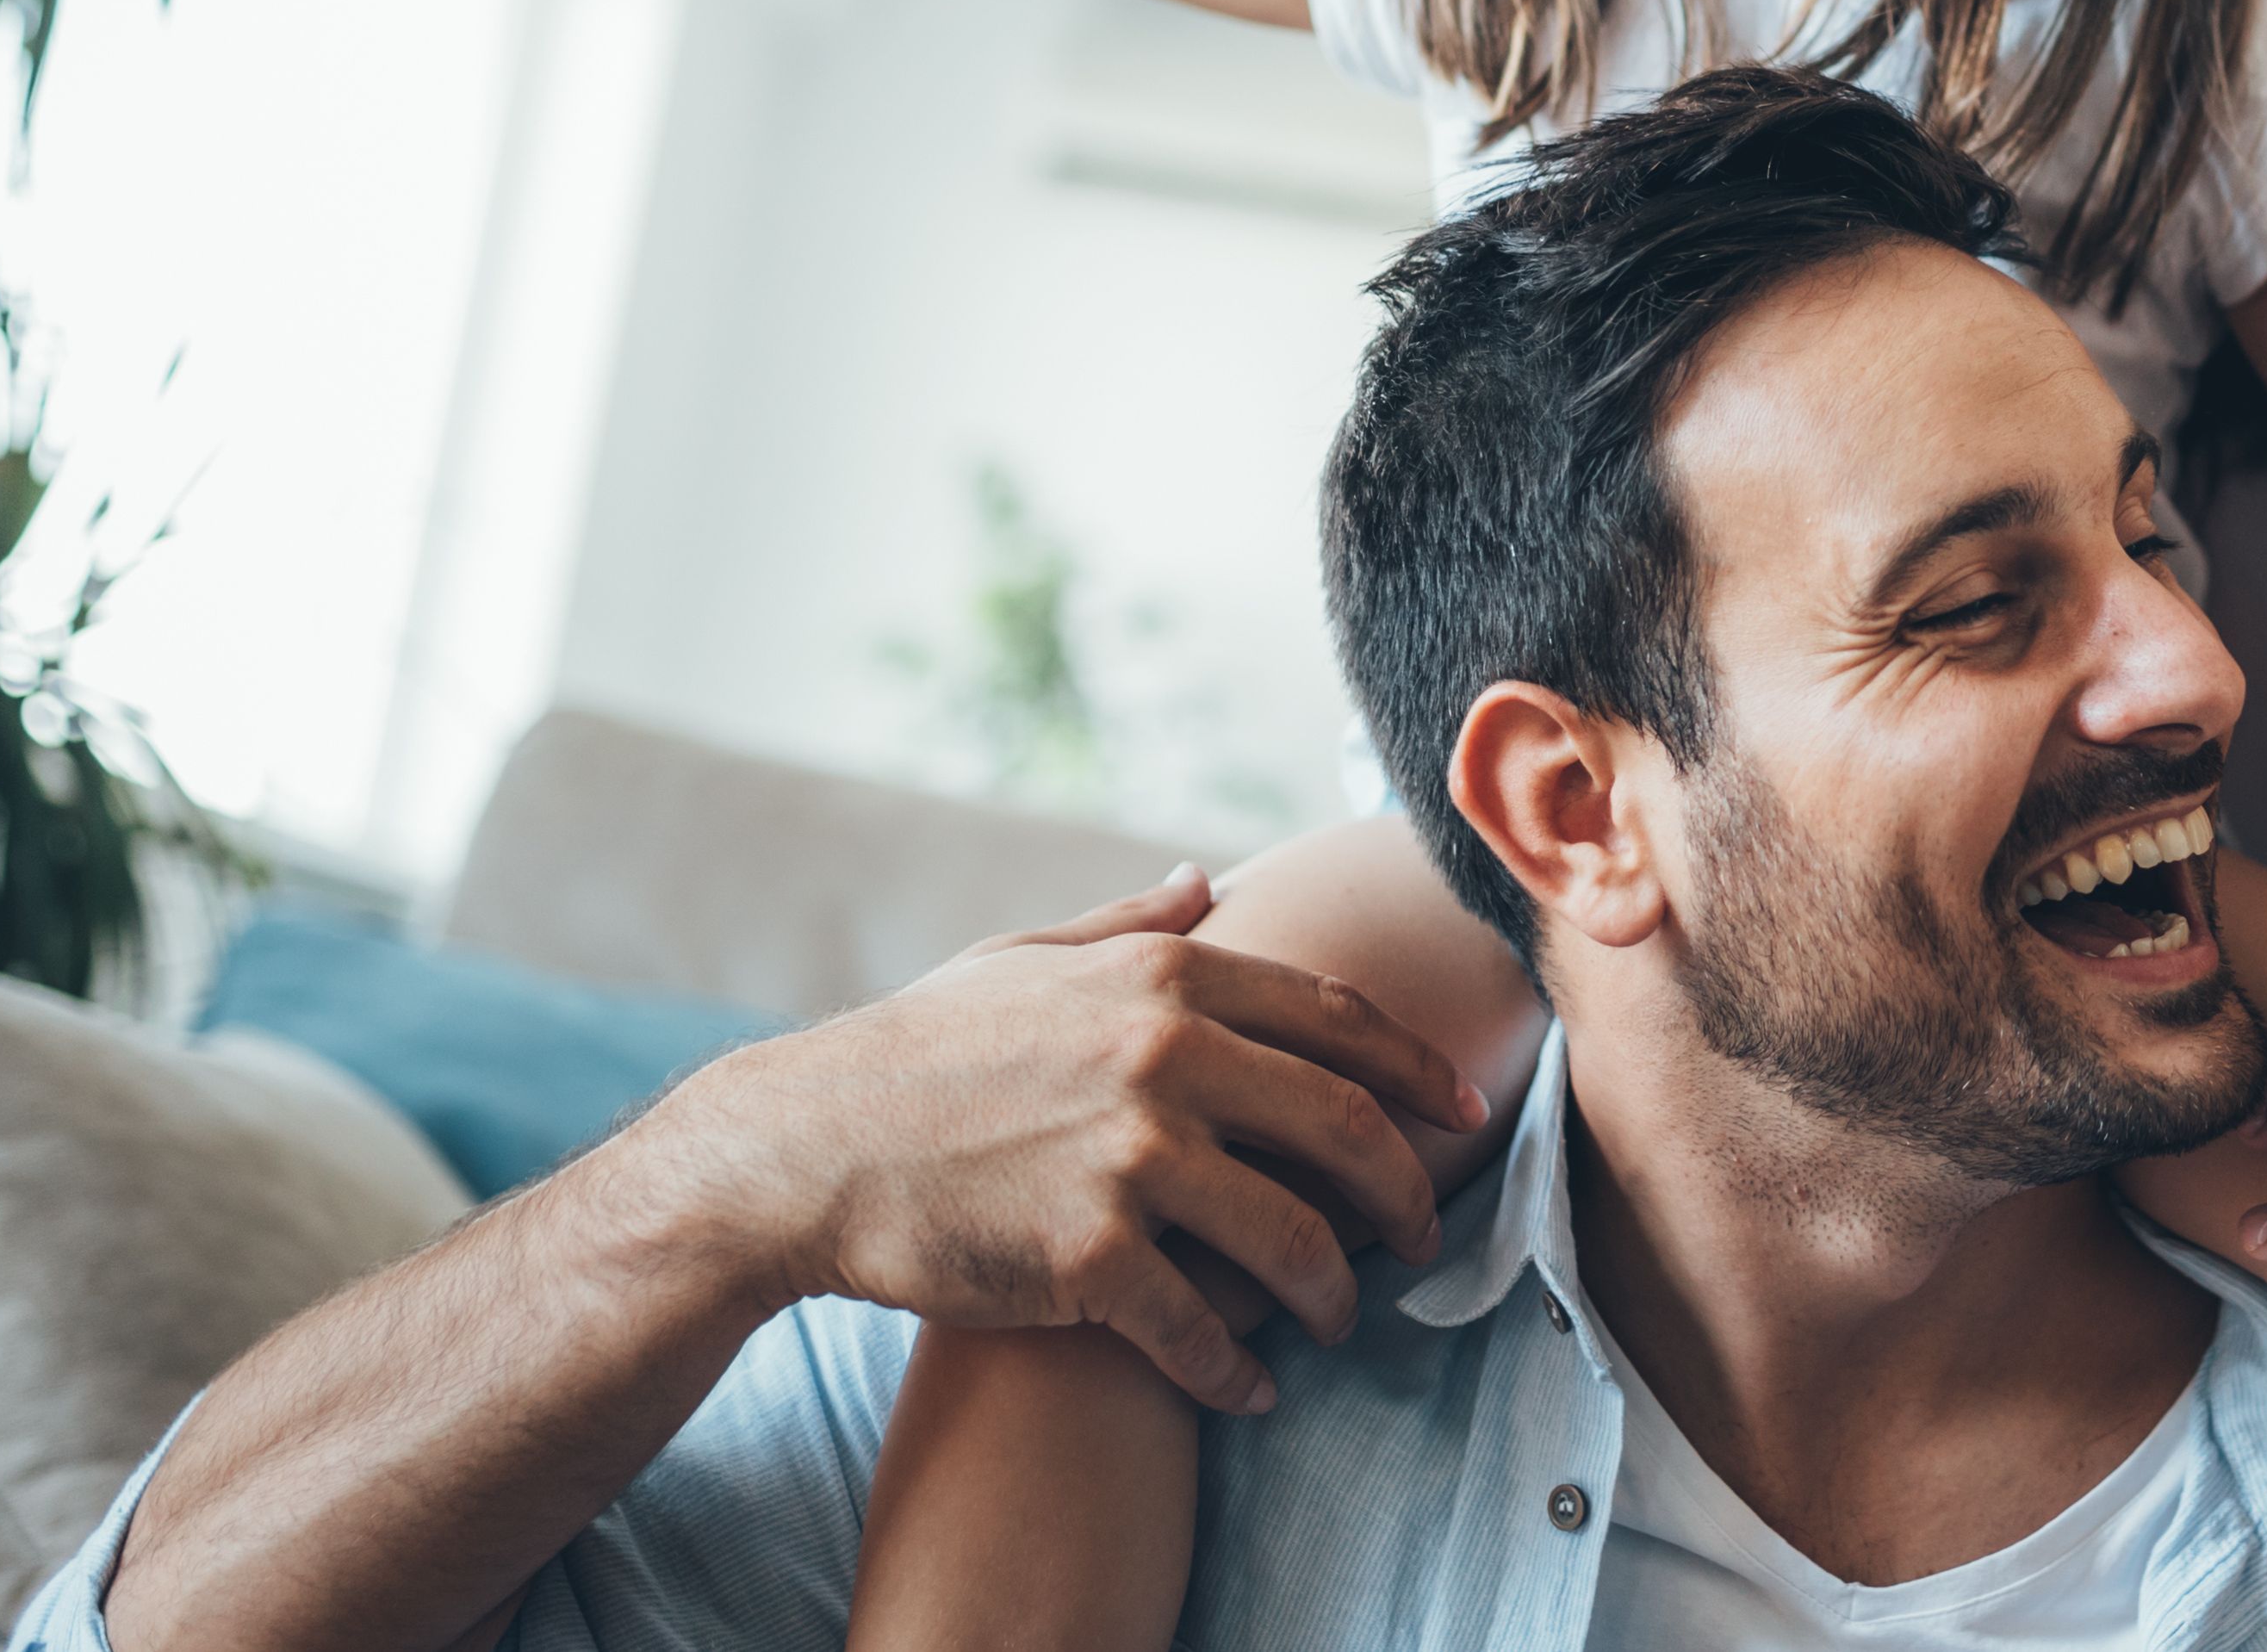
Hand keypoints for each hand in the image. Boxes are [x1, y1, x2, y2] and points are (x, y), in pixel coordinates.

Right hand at [617, 867, 1494, 1416]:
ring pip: (1296, 1238)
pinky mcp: (1090, 1254)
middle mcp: (1167, 1057)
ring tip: (1340, 1318)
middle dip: (1404, 1191)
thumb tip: (1206, 878)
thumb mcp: (1026, 957)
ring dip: (1336, 1292)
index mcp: (1166, 979)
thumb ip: (1132, 925)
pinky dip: (1236, 1368)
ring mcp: (1133, 1156)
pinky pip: (1202, 1326)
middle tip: (1423, 1233)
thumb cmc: (916, 1053)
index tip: (1462, 1112)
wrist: (803, 1149)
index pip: (1339, 1020)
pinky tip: (1247, 1388)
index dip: (1417, 1071)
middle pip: (1347, 1127)